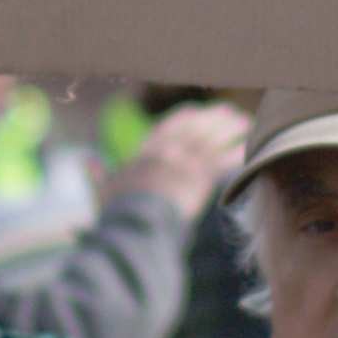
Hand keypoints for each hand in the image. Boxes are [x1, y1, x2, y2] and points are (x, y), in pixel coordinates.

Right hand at [105, 99, 247, 219]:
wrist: (136, 225)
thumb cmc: (117, 213)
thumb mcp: (104, 191)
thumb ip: (97, 174)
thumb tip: (85, 160)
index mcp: (147, 151)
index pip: (169, 125)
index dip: (186, 117)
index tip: (197, 112)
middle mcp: (168, 150)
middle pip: (197, 126)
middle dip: (214, 117)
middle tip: (229, 113)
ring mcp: (186, 161)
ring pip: (214, 137)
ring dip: (231, 128)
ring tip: (244, 123)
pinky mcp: (201, 177)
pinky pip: (225, 159)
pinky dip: (239, 152)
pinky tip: (252, 147)